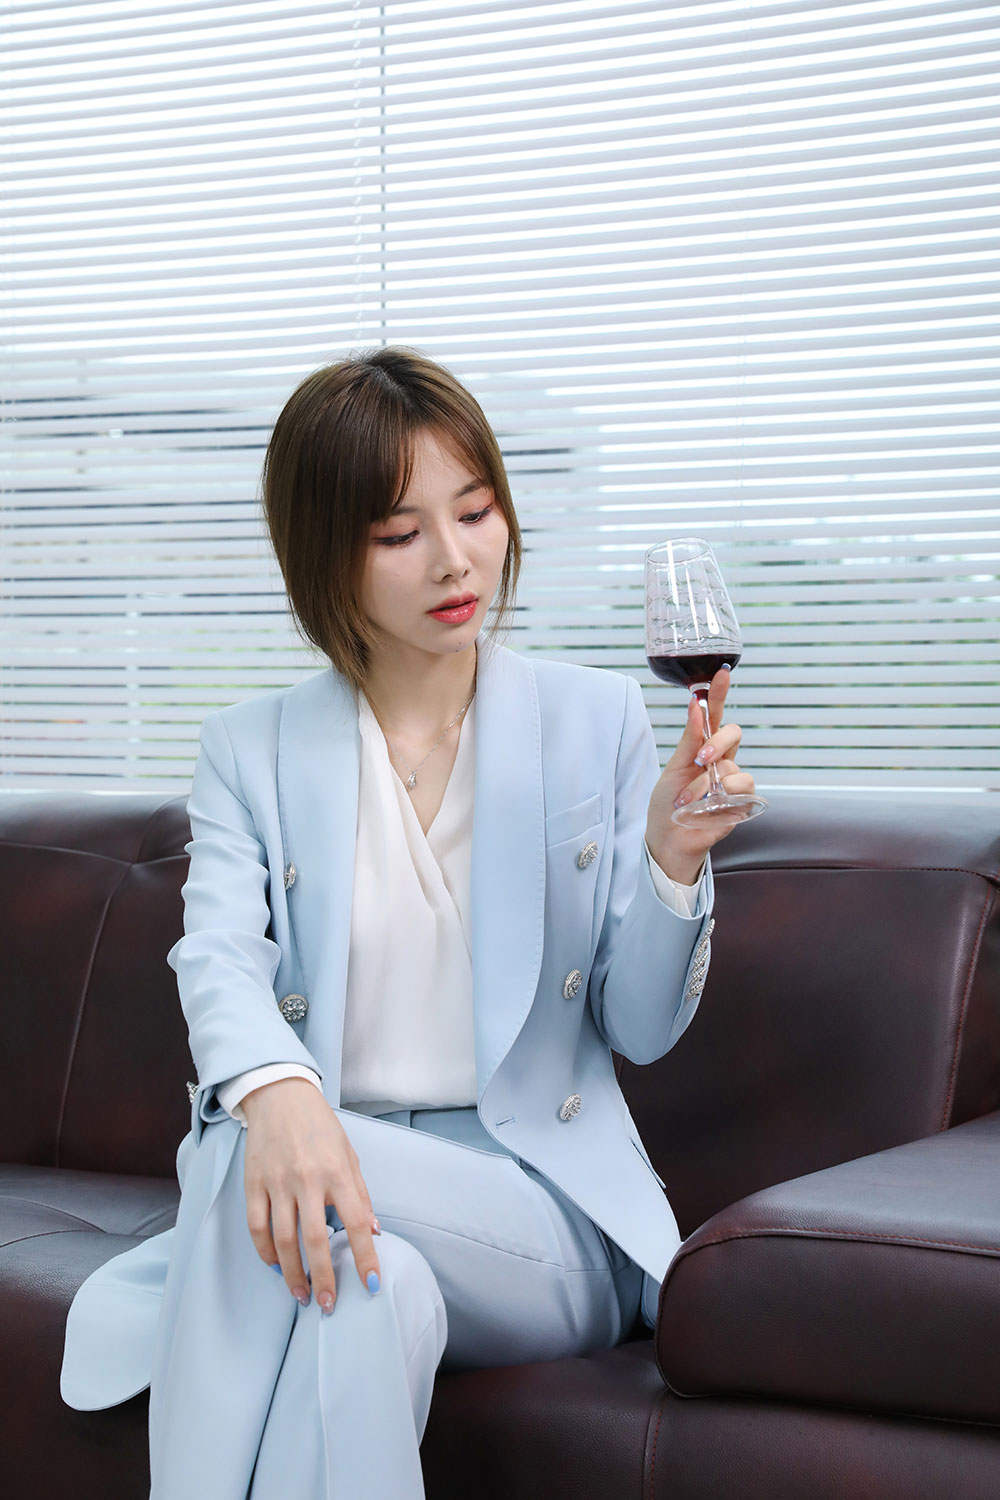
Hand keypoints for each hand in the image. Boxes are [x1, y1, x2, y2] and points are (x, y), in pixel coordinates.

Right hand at [242, 1078, 381, 1312]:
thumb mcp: (349, 1154)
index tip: (370, 1285)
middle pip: (315, 1240)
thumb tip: (374, 1231)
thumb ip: (360, 1194)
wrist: (280, 1096)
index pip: (356, 1223)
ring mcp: (277, 1182)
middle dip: (323, 1277)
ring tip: (301, 1294)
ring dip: (292, 1274)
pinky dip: (265, 1252)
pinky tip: (275, 1265)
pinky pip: (257, 1227)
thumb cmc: (320, 1127)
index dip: (365, 1257)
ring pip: (283, 1240)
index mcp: (337, 1172)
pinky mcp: (253, 1183)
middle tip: (327, 1304)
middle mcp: (307, 1179)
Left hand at [645, 668, 756, 883]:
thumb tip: (695, 705)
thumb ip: (688, 739)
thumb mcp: (673, 767)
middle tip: (698, 760)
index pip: (715, 715)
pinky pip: (741, 788)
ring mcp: (733, 780)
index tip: (721, 674)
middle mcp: (722, 760)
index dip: (719, 694)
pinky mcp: (742, 801)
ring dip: (707, 783)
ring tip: (689, 800)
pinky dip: (720, 797)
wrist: (669, 839)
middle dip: (716, 742)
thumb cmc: (668, 804)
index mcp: (703, 747)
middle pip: (733, 732)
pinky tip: (706, 809)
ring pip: (732, 767)